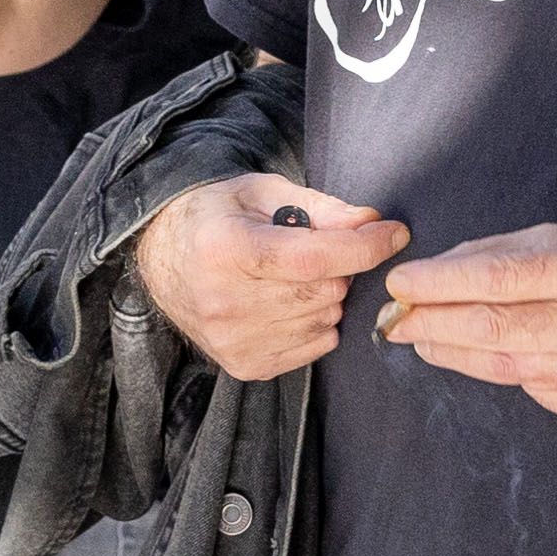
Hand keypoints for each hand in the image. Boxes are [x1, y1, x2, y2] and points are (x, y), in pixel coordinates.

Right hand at [136, 172, 407, 379]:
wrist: (162, 257)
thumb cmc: (217, 215)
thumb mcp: (262, 191)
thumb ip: (320, 207)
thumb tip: (371, 221)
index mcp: (226, 249)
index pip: (313, 258)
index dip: (364, 246)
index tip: (394, 232)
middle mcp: (224, 301)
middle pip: (323, 291)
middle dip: (340, 267)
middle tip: (318, 250)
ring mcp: (231, 340)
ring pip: (324, 321)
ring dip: (327, 297)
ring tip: (294, 276)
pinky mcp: (242, 365)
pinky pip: (313, 348)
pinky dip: (316, 324)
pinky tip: (289, 302)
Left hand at [379, 223, 556, 424]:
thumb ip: (513, 252)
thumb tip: (441, 271)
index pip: (497, 278)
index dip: (440, 283)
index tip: (401, 284)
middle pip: (491, 327)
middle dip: (431, 322)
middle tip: (395, 319)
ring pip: (501, 363)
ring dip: (450, 350)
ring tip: (419, 337)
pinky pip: (528, 384)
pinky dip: (498, 366)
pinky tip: (481, 353)